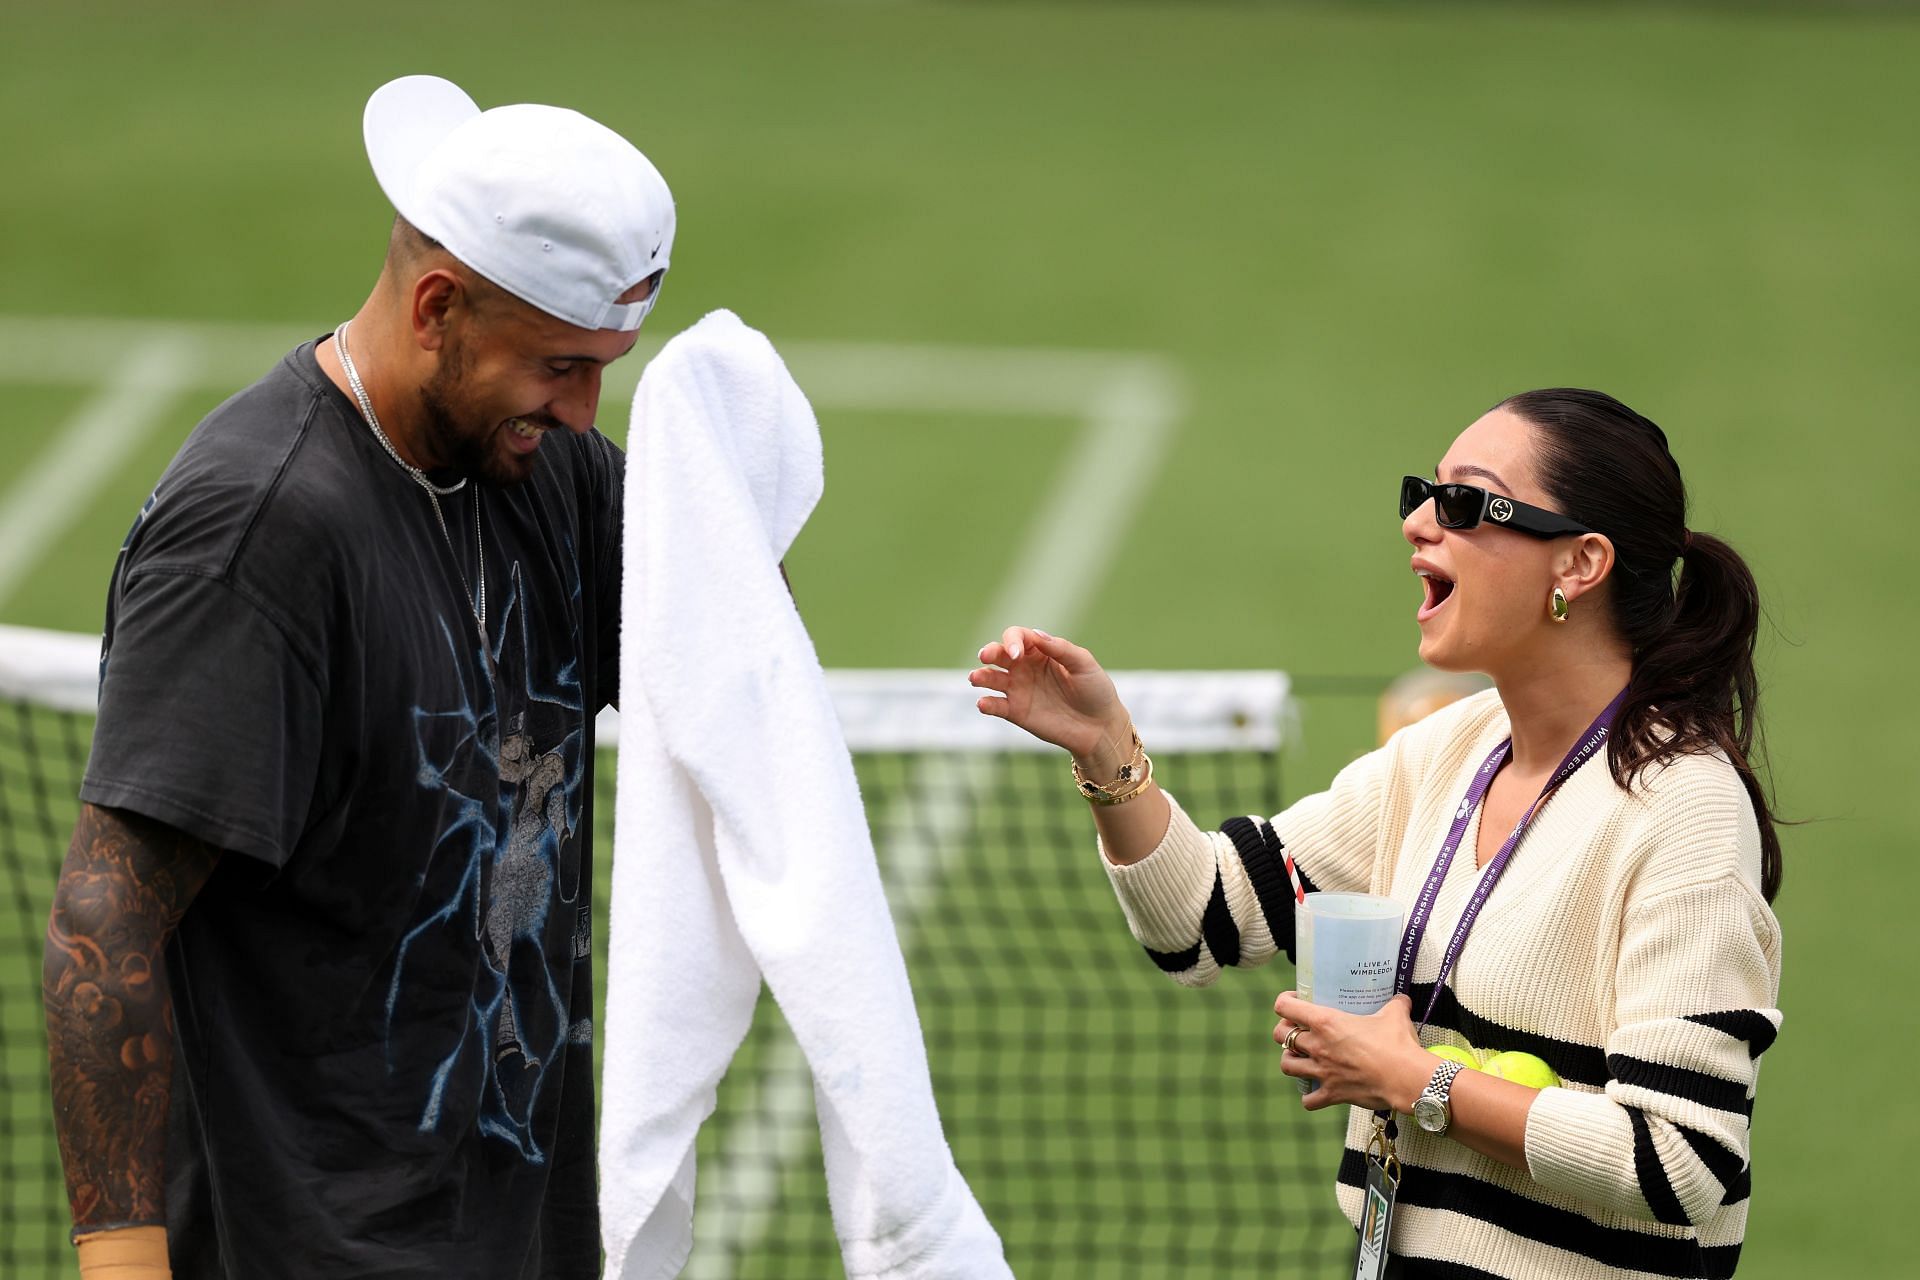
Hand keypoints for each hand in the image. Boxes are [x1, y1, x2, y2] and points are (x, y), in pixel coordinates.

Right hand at [970, 627, 1127, 761]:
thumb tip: (1035, 634)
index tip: (1017, 653)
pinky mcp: (1016, 712)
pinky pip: (995, 705)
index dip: (1013, 640)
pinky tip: (983, 703)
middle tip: (986, 656)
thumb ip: (1060, 648)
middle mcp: (1025, 667)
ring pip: (990, 678)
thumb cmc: (1096, 691)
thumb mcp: (1083, 664)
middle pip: (998, 654)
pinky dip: (986, 703)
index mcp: (1041, 651)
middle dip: (989, 652)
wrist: (1100, 727)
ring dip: (980, 675)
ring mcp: (1018, 690)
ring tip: (975, 678)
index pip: (1018, 636)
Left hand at [1273, 992, 1436, 1113]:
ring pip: (1286, 1065)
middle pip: (1280, 1035)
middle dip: (1284, 1030)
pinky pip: (1308, 1100)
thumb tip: (1402, 999)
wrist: (1406, 1078)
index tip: (1294, 1001)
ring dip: (1290, 1060)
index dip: (1285, 1002)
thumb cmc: (1397, 1044)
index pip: (1285, 1007)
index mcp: (1326, 1022)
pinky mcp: (1332, 1093)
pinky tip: (1316, 1091)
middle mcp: (1317, 1046)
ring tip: (1300, 1057)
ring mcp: (1322, 1071)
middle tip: (1296, 1029)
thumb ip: (1395, 1004)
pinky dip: (1309, 1097)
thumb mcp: (1395, 1015)